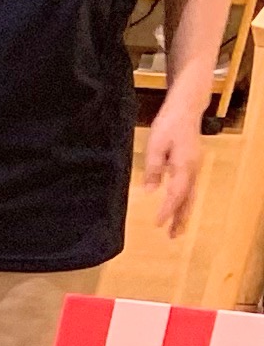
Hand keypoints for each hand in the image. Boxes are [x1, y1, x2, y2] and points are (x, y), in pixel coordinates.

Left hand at [146, 106, 205, 238]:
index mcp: (185, 165)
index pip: (177, 193)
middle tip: (173, 236)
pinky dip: (184, 201)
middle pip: (187, 198)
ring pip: (190, 194)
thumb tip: (150, 191)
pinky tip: (178, 208)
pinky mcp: (192, 164)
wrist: (185, 109)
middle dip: (180, 218)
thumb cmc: (169, 125)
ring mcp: (195, 166)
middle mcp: (193, 168)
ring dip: (183, 212)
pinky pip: (189, 187)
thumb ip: (153, 169)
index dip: (168, 210)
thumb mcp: (155, 146)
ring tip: (177, 229)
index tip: (158, 224)